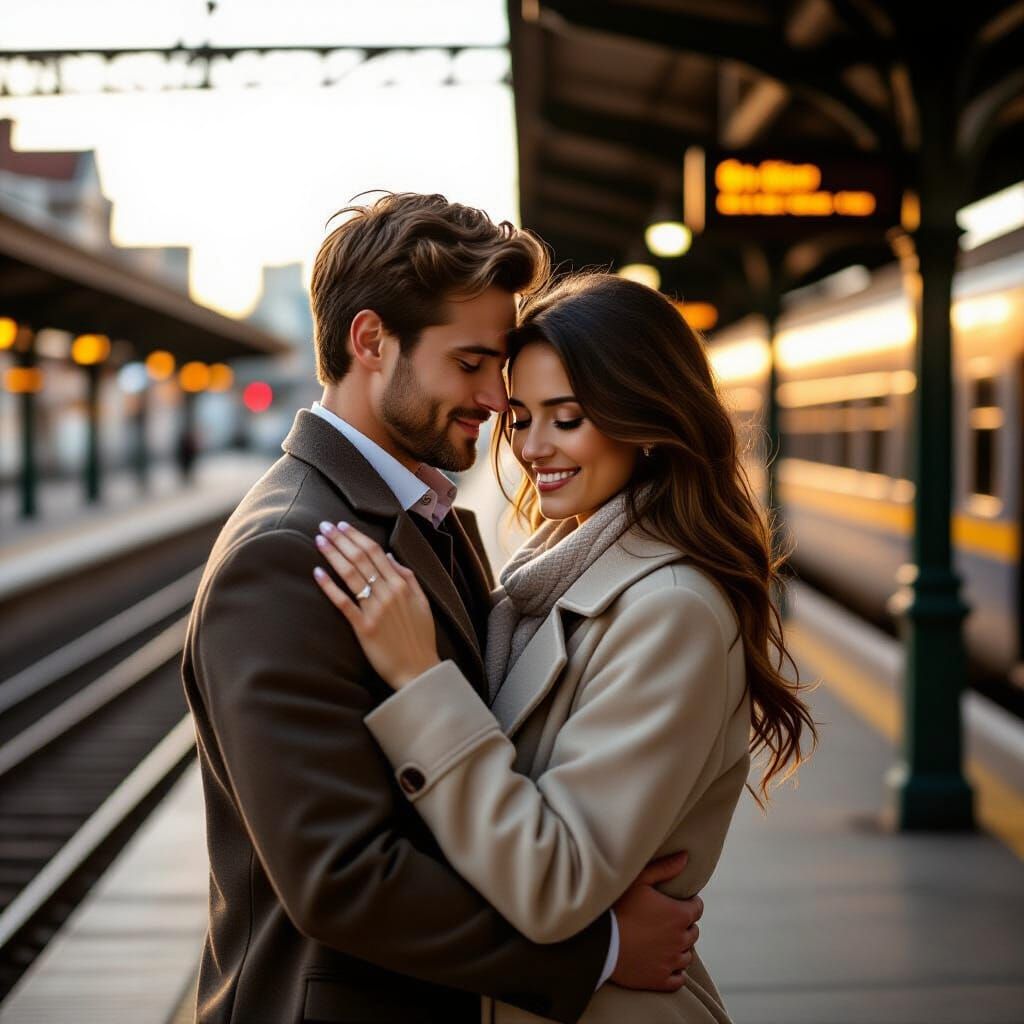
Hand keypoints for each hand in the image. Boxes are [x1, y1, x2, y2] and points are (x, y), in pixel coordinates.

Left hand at [313, 521, 439, 688]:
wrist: (419, 670)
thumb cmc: (420, 638)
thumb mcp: (423, 603)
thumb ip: (408, 578)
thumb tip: (390, 556)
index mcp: (402, 585)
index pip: (376, 553)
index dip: (356, 537)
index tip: (342, 526)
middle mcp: (388, 593)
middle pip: (360, 559)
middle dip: (341, 539)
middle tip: (324, 525)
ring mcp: (375, 610)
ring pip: (351, 575)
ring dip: (333, 555)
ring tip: (319, 540)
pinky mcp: (364, 628)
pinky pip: (344, 602)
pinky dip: (330, 586)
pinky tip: (317, 572)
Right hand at [610, 852, 702, 992]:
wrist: (599, 943)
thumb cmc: (617, 906)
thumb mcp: (639, 880)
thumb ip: (665, 868)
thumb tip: (686, 857)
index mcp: (678, 915)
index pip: (697, 908)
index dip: (689, 903)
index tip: (677, 901)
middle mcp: (680, 940)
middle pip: (693, 931)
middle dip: (684, 924)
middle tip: (667, 920)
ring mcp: (671, 962)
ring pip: (687, 955)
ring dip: (680, 947)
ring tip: (664, 940)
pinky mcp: (660, 980)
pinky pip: (679, 978)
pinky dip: (675, 971)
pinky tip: (663, 962)